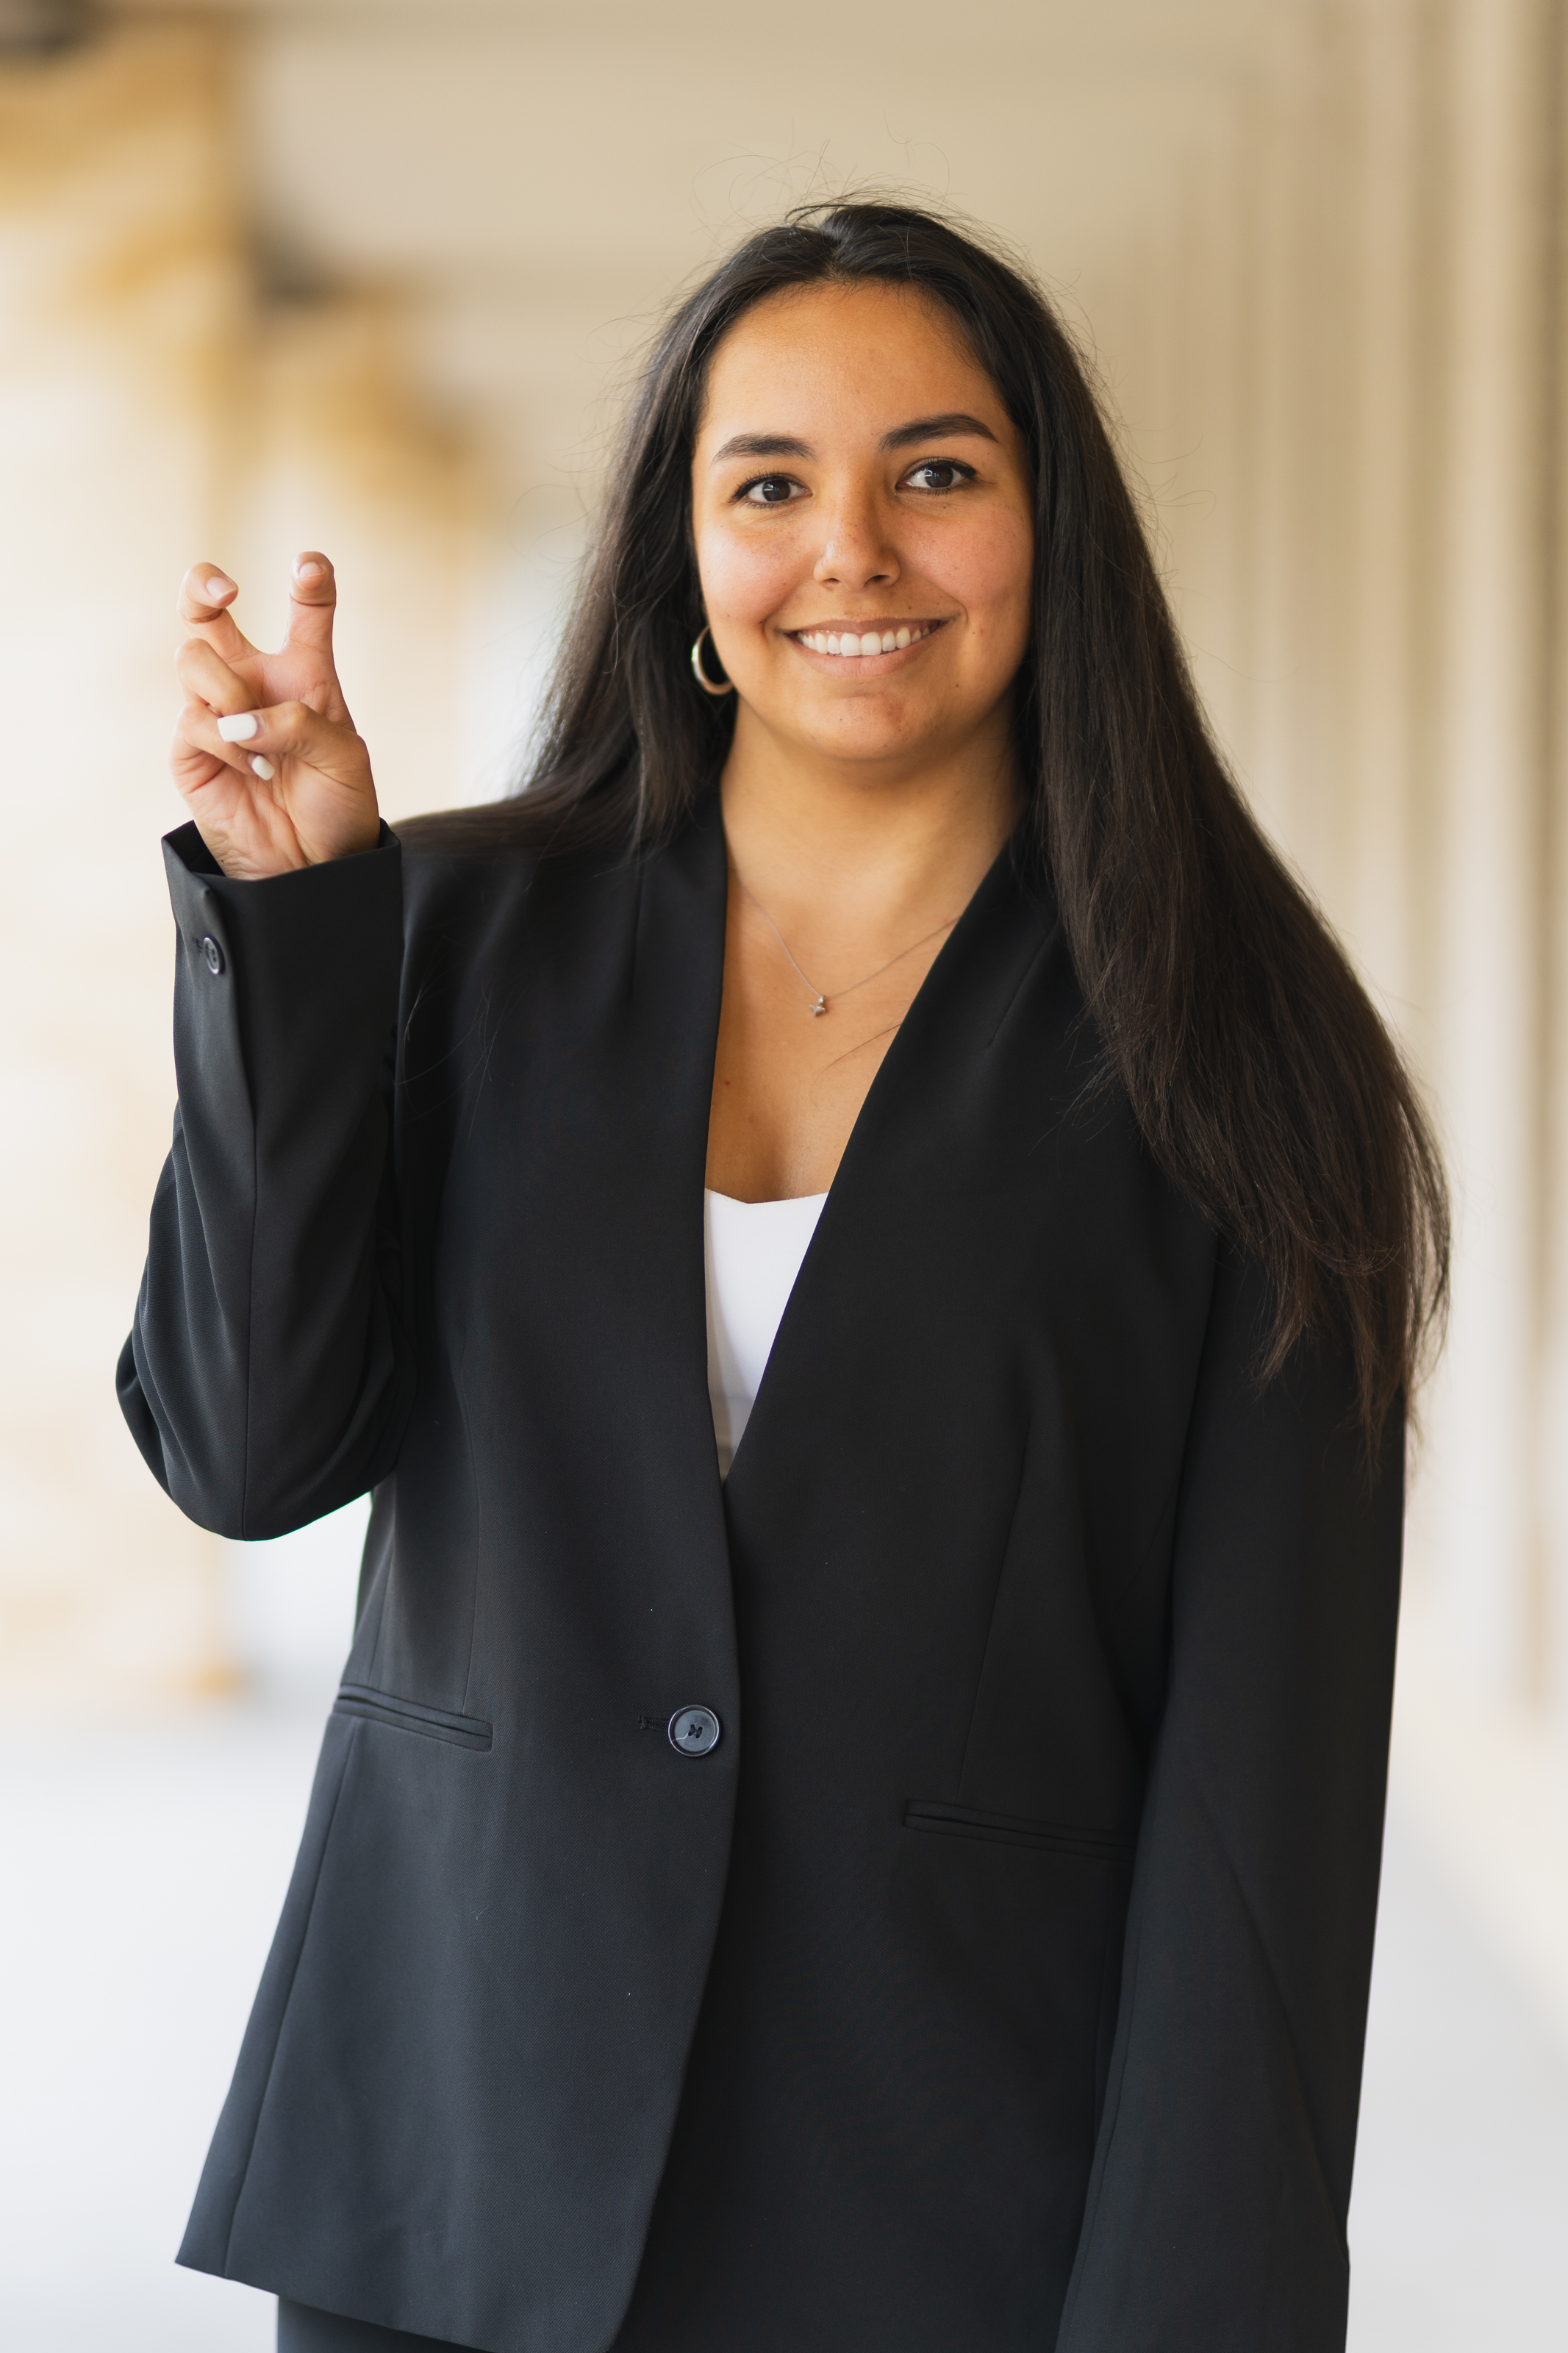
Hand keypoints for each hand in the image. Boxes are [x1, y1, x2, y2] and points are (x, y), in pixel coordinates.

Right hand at [170, 554, 380, 878]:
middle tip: (227, 591)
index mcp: (304, 674)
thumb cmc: (337, 807)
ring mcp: (216, 711)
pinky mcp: (191, 748)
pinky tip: (252, 772)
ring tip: (258, 742)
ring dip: (227, 691)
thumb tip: (237, 720)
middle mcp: (253, 682)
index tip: (309, 566)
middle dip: (203, 583)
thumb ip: (300, 722)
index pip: (306, 611)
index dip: (309, 582)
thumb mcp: (344, 758)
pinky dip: (226, 742)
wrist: (312, 866)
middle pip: (206, 609)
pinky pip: (193, 720)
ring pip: (193, 658)